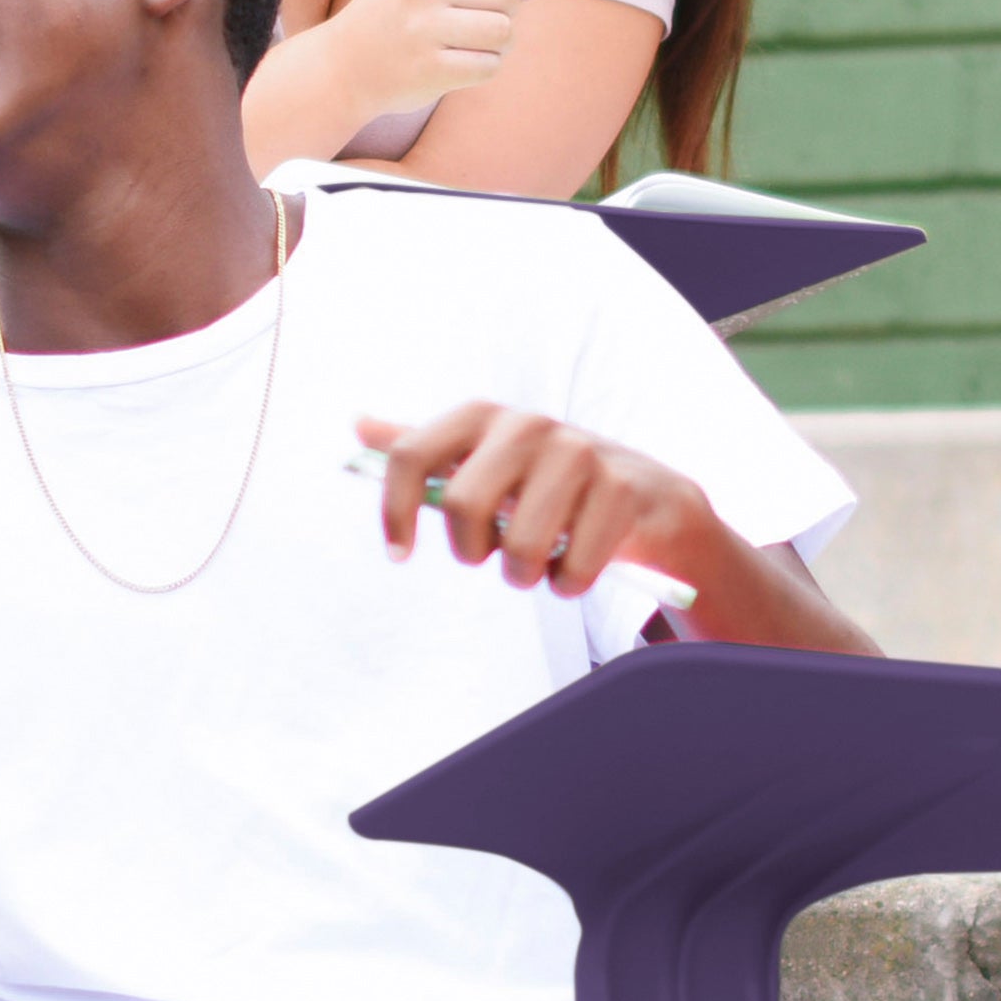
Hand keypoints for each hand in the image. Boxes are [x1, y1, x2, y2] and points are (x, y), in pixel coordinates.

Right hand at [314, 0, 568, 129]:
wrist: (342, 65)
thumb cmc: (394, 14)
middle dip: (508, 8)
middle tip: (479, 18)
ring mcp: (423, 28)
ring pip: (505, 31)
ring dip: (500, 41)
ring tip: (469, 42)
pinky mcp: (429, 69)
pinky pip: (490, 66)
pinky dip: (485, 67)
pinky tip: (458, 63)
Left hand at [355, 401, 726, 602]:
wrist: (642, 493)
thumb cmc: (544, 484)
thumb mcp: (482, 461)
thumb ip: (425, 449)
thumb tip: (358, 424)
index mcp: (482, 416)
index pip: (412, 454)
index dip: (394, 510)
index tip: (398, 555)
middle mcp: (527, 424)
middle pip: (463, 505)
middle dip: (472, 549)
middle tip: (491, 554)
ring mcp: (578, 452)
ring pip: (520, 547)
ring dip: (524, 574)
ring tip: (537, 562)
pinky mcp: (620, 489)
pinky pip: (572, 570)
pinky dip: (569, 584)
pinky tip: (577, 564)